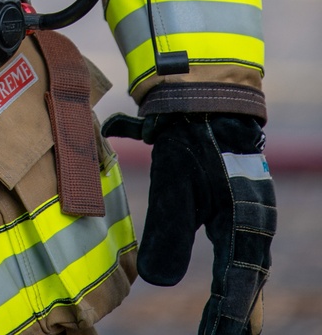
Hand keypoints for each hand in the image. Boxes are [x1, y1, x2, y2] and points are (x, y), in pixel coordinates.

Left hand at [104, 111, 274, 333]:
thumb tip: (156, 283)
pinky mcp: (233, 202)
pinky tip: (228, 293)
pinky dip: (234, 276)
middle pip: (246, 282)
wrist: (206, 95)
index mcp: (243, 226)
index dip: (226, 319)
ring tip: (226, 327)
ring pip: (245, 266)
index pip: (236, 287)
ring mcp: (245, 213)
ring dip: (237, 298)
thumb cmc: (191, 140)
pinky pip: (238, 248)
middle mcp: (251, 224)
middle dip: (235, 315)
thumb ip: (167, 232)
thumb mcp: (174, 185)